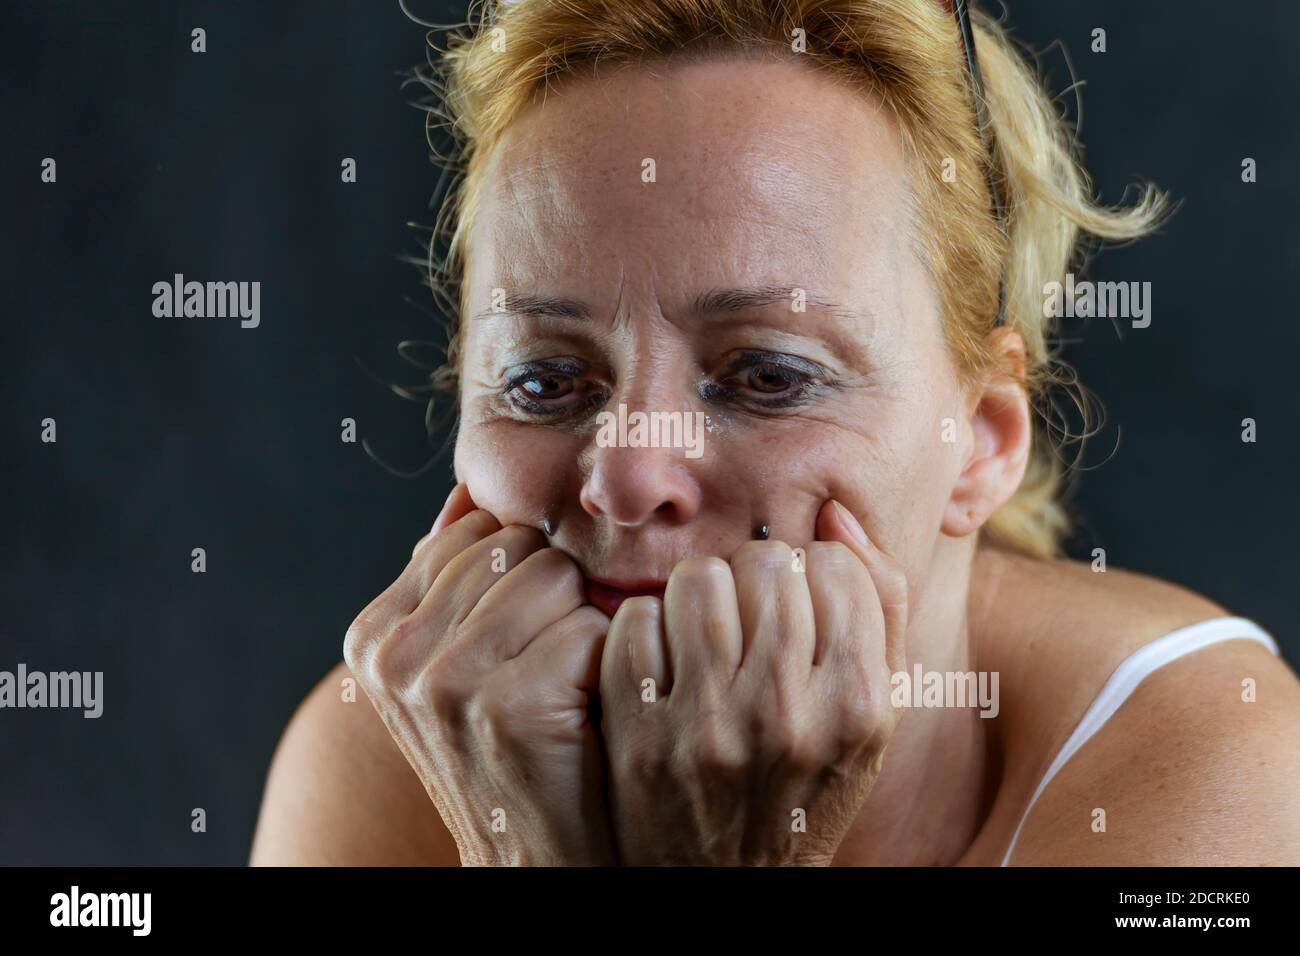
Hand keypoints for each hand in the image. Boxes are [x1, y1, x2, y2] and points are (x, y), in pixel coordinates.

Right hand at [344, 483, 617, 865]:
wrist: (539, 859)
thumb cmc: (517, 748)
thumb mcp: (460, 661)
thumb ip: (456, 577)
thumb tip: (466, 486)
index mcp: (374, 631)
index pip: (475, 527)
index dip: (526, 572)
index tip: (527, 638)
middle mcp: (392, 651)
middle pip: (520, 544)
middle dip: (557, 596)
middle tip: (554, 669)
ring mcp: (440, 679)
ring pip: (557, 577)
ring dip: (585, 628)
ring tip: (567, 692)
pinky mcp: (503, 704)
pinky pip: (591, 626)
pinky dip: (609, 665)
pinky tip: (586, 714)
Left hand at [598, 499, 907, 864]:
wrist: (729, 880)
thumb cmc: (809, 776)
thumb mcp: (875, 709)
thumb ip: (878, 603)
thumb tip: (835, 512)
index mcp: (860, 705)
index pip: (833, 565)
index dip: (813, 572)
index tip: (802, 606)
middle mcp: (788, 715)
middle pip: (765, 563)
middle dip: (755, 577)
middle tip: (749, 617)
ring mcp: (709, 728)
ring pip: (697, 579)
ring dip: (699, 593)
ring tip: (706, 631)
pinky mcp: (640, 736)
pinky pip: (635, 621)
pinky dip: (646, 630)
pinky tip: (664, 664)